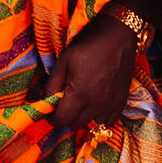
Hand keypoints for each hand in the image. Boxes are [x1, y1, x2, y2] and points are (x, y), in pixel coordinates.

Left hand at [51, 18, 132, 136]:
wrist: (117, 38)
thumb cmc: (88, 47)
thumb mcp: (63, 62)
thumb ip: (51, 84)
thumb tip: (39, 100)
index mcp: (79, 95)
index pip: (62, 120)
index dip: (53, 118)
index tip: (50, 112)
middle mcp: (95, 105)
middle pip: (76, 124)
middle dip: (66, 118)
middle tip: (64, 105)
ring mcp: (110, 105)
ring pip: (92, 124)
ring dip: (84, 118)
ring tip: (81, 104)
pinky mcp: (121, 101)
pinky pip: (109, 121)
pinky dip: (101, 118)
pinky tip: (96, 106)